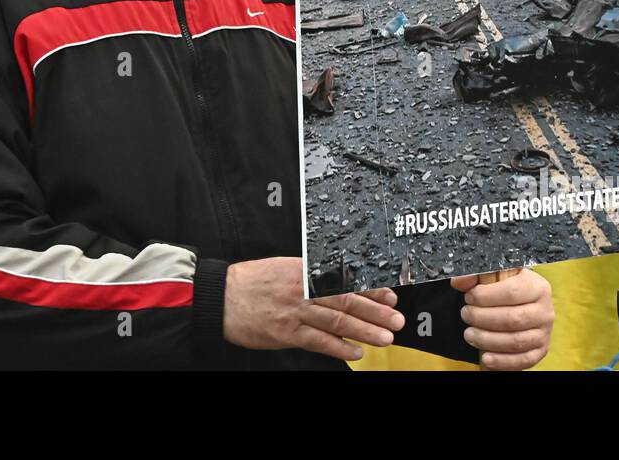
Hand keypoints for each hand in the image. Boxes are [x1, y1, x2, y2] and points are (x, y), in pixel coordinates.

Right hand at [222, 257, 403, 360]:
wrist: (221, 297)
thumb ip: (310, 275)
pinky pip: (318, 341)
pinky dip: (338, 347)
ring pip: (337, 321)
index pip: (345, 279)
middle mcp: (303, 289)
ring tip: (386, 337)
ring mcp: (295, 312)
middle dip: (376, 311)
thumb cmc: (251, 282)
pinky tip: (355, 352)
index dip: (370, 288)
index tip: (390, 294)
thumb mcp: (283, 267)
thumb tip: (338, 283)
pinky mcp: (286, 333)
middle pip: (347, 300)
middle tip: (397, 318)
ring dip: (365, 330)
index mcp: (305, 270)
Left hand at [450, 269, 553, 369]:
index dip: (486, 296)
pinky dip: (502, 361)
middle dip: (482, 318)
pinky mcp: (540, 351)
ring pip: (516, 341)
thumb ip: (475, 275)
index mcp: (537, 286)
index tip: (469, 297)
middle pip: (512, 319)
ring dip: (487, 340)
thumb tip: (459, 281)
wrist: (523, 305)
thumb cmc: (505, 290)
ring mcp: (544, 333)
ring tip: (470, 334)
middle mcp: (544, 310)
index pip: (512, 291)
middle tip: (465, 315)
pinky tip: (485, 357)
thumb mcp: (494, 276)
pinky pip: (523, 360)